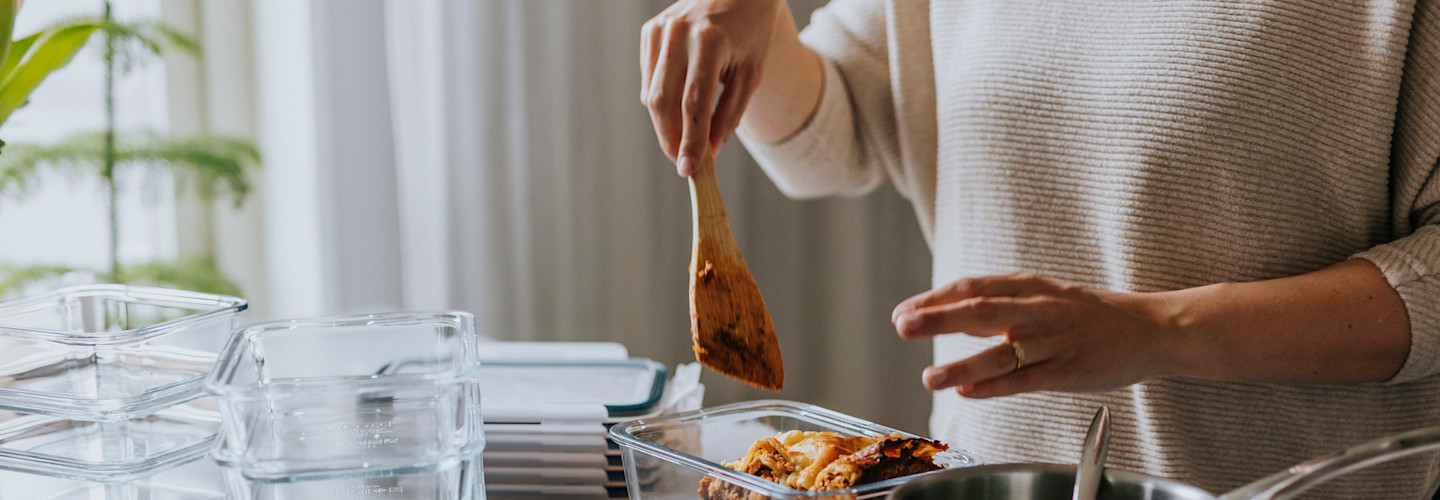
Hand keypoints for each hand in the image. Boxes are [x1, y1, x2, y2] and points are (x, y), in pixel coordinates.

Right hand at [640, 0, 788, 175]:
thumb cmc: (751, 33)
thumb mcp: (750, 75)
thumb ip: (729, 114)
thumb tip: (708, 151)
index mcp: (709, 42)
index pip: (693, 103)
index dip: (690, 141)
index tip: (688, 170)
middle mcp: (679, 33)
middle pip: (664, 102)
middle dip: (671, 138)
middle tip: (683, 162)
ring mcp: (660, 29)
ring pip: (652, 94)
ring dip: (665, 123)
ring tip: (685, 134)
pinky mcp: (651, 30)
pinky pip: (649, 78)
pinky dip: (661, 99)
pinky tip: (679, 101)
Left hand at [891, 272, 1178, 398]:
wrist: (1149, 330)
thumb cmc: (1088, 315)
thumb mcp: (1041, 296)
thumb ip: (995, 306)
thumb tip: (948, 314)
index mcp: (1028, 286)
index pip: (972, 288)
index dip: (935, 299)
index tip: (904, 311)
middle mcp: (1038, 310)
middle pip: (982, 311)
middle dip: (939, 318)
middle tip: (903, 325)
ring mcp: (1054, 341)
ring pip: (1002, 352)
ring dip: (963, 365)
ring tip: (930, 377)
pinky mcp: (1068, 372)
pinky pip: (1027, 381)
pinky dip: (995, 387)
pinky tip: (968, 393)